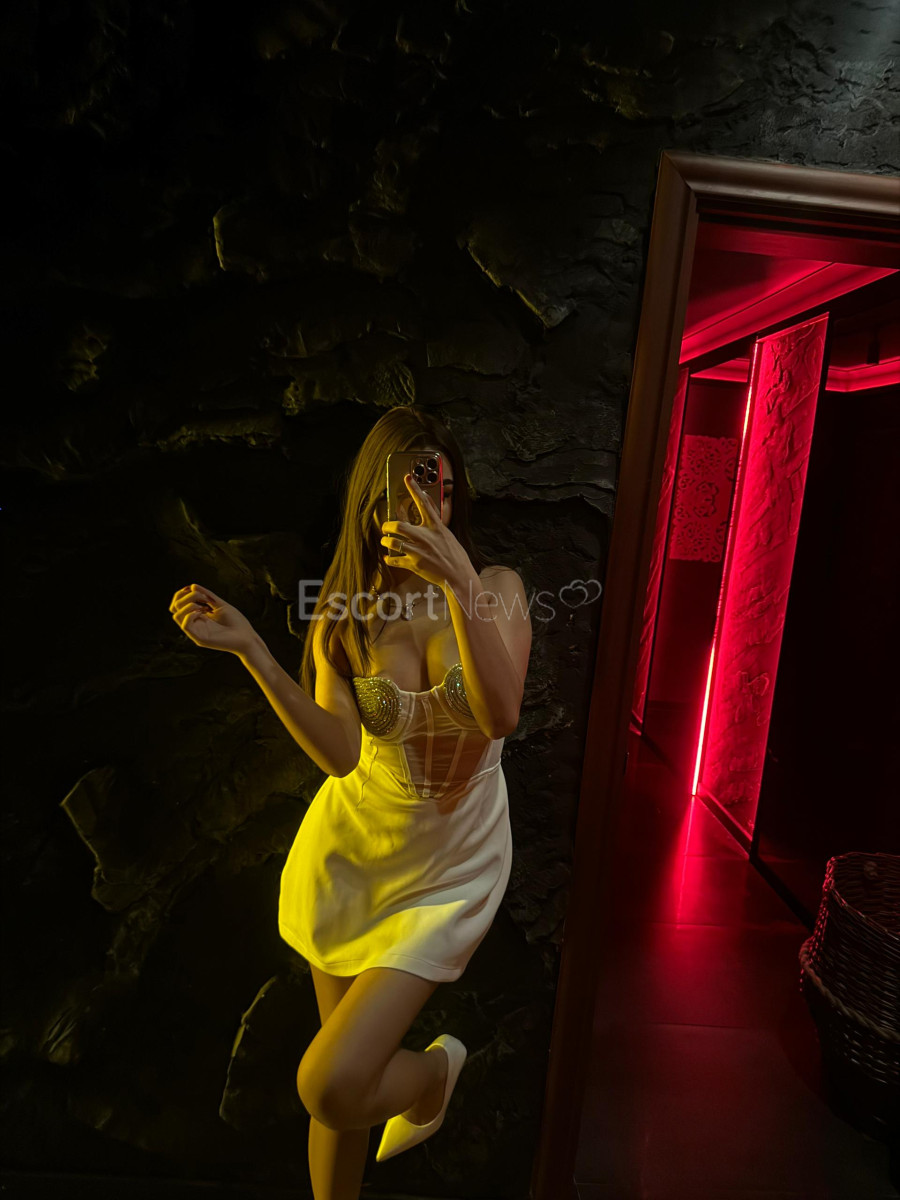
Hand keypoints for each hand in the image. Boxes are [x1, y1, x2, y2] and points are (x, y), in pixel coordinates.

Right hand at [168, 584, 256, 654]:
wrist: (247, 638)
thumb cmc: (237, 623)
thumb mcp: (221, 605)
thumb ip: (207, 596)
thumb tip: (192, 586)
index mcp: (198, 615)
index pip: (179, 603)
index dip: (182, 593)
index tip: (195, 588)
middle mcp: (195, 623)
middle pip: (175, 608)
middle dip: (185, 596)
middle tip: (203, 597)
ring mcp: (196, 631)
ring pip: (176, 615)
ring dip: (188, 604)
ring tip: (205, 605)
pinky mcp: (200, 639)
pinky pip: (185, 625)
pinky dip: (190, 614)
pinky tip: (203, 612)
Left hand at [380, 474, 473, 591]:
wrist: (458, 576)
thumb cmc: (455, 555)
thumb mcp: (447, 534)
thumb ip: (435, 520)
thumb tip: (427, 501)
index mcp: (435, 527)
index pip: (424, 503)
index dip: (415, 489)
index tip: (407, 478)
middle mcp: (425, 537)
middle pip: (398, 525)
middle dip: (387, 526)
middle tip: (385, 527)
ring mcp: (419, 551)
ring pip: (392, 542)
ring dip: (385, 541)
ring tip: (385, 542)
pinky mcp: (414, 564)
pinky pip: (394, 560)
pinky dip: (389, 559)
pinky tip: (388, 558)